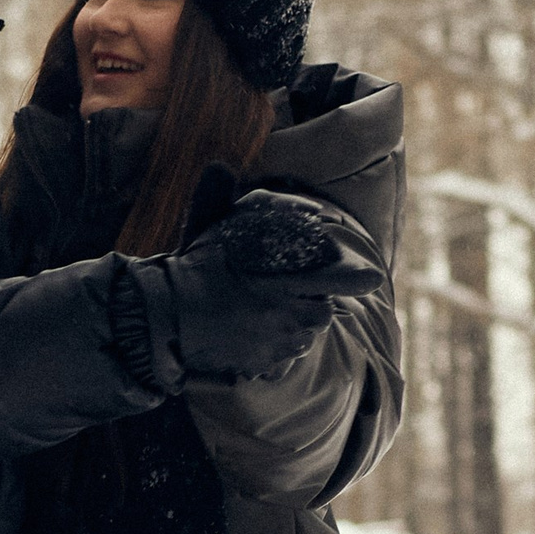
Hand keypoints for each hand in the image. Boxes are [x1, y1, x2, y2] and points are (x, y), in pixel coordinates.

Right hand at [158, 192, 379, 381]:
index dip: (356, 279)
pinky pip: (284, 361)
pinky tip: (260, 336)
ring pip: (305, 338)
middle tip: (294, 293)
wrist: (165, 320)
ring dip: (298, 326)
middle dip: (315, 302)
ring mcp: (274, 348)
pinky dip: (279, 350)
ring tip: (274, 314)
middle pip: (322, 313)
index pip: (338, 282)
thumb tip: (219, 164)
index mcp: (283, 285)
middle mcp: (286, 320)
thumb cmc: (192, 271)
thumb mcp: (212, 229)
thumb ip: (224, 198)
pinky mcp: (261, 368)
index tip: (369, 278)